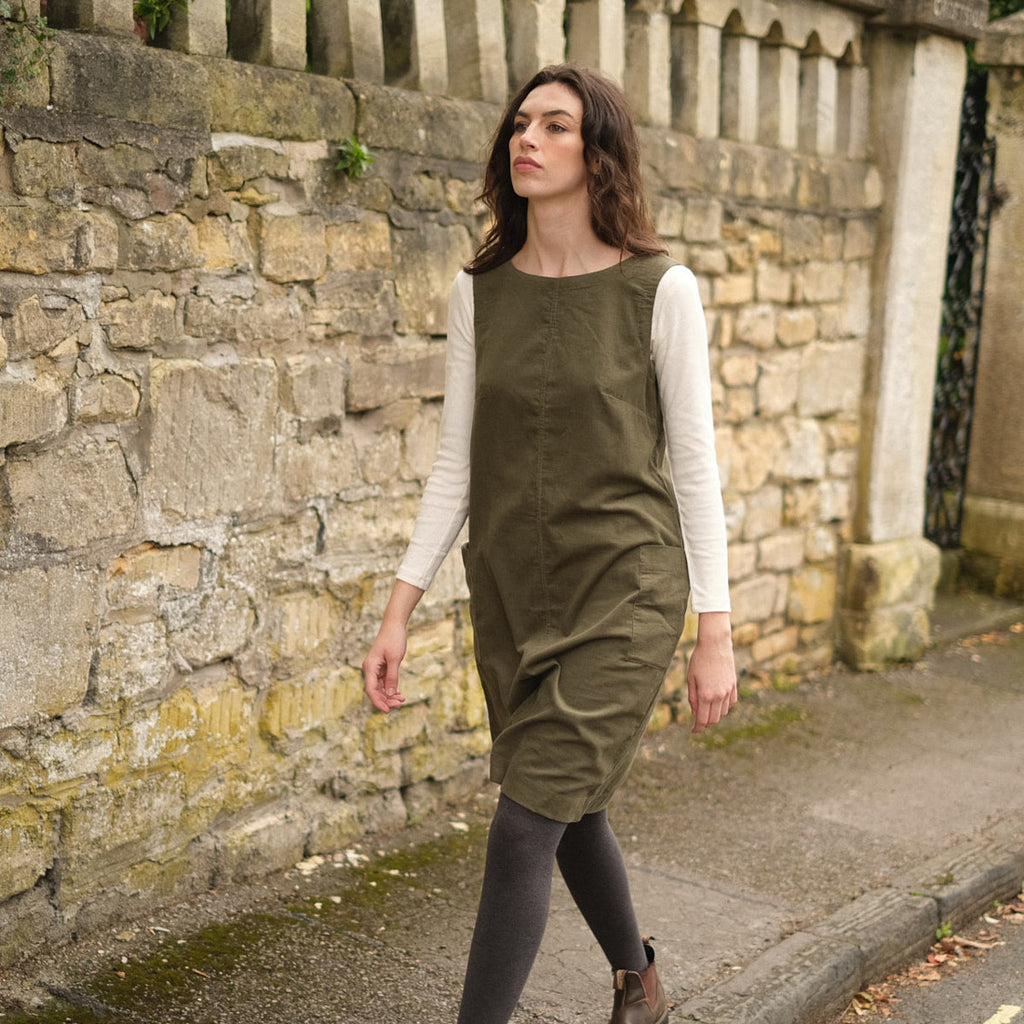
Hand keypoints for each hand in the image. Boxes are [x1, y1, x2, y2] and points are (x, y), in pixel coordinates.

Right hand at [361, 580, 423, 713]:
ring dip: (390, 695)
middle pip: (376, 691)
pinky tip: (399, 694)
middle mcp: (370, 669)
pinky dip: (391, 688)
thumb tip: (390, 694)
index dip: (379, 702)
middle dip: (387, 700)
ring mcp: (376, 669)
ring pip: (381, 688)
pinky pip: (385, 682)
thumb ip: (392, 676)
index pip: (371, 690)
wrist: (395, 625)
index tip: (388, 711)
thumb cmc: (394, 639)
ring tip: (402, 700)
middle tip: (400, 705)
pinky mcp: (382, 667)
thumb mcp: (395, 659)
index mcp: (370, 667)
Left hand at [687, 611, 737, 733]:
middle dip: (706, 723)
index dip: (697, 728)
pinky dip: (724, 706)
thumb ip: (692, 698)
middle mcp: (718, 696)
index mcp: (705, 695)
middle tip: (698, 722)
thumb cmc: (699, 659)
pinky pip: (731, 703)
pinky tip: (717, 702)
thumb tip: (695, 713)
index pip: (702, 720)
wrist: (715, 644)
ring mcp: (728, 691)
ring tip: (706, 710)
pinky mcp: (734, 685)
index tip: (693, 731)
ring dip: (715, 714)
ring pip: (723, 712)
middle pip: (714, 719)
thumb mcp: (691, 678)